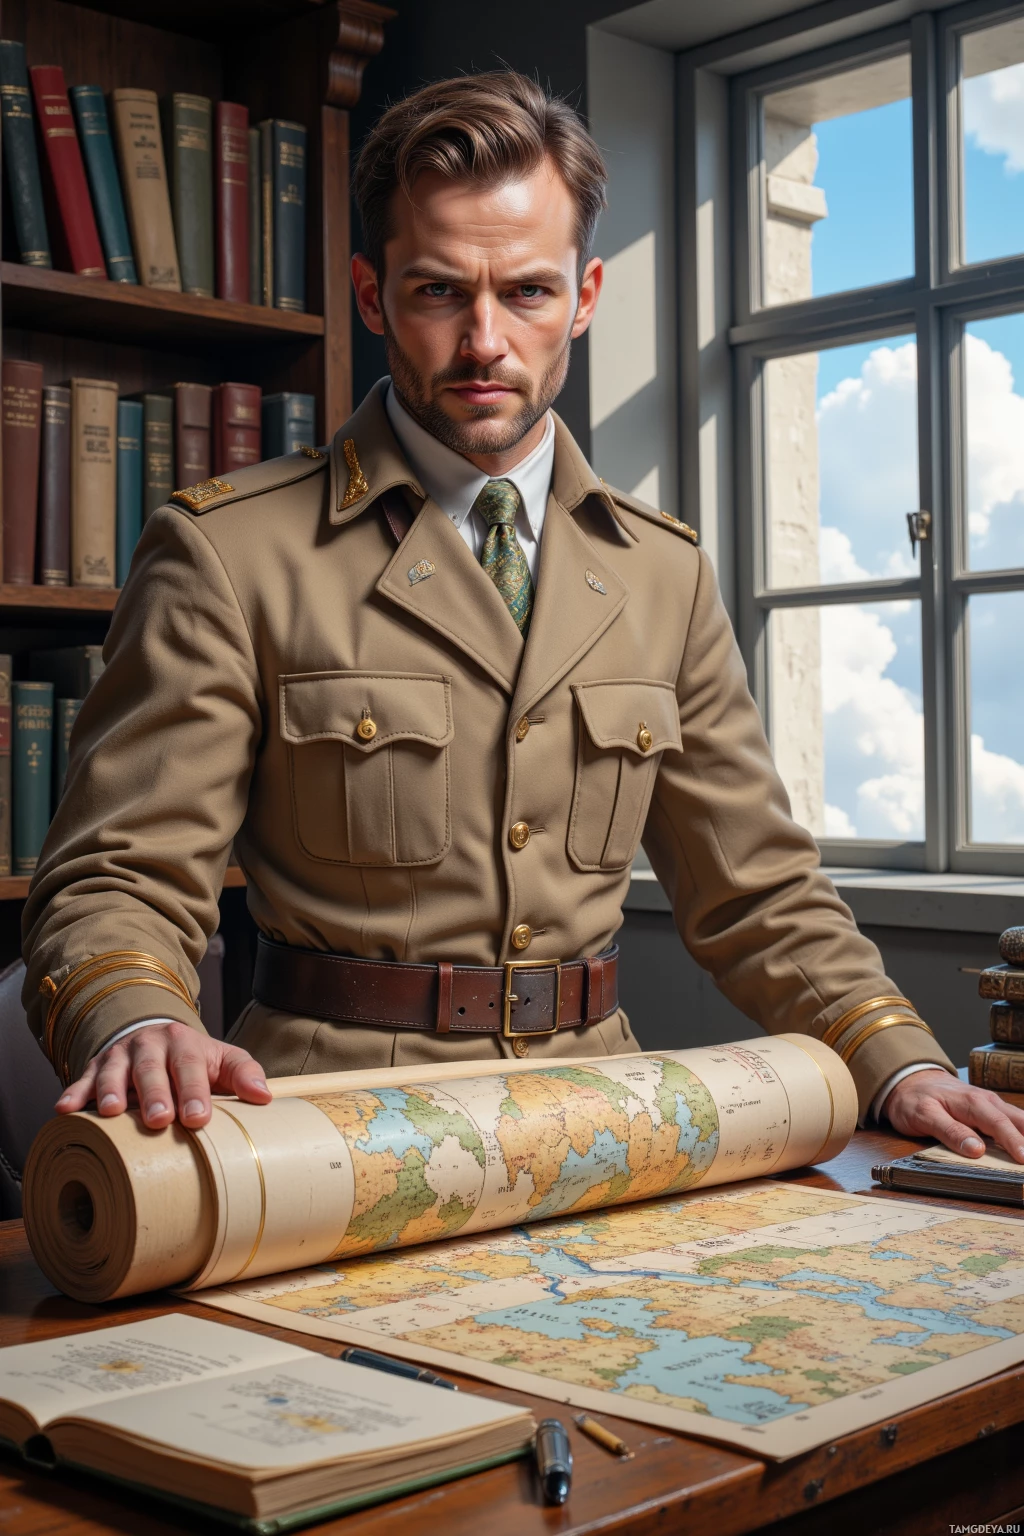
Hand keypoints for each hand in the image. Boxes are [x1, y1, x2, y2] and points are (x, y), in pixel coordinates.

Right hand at [55, 1021, 271, 1129]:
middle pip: (151, 1068)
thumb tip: (264, 1096)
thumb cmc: (194, 1060)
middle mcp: (150, 1045)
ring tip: (110, 1112)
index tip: (198, 1119)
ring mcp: (120, 1055)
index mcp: (185, 1044)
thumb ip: (244, 1074)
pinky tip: (65, 1109)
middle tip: (160, 1119)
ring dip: (111, 1090)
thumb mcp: (223, 1061)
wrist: (155, 1037)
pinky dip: (73, 1093)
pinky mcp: (95, 1066)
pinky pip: (82, 1079)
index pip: (191, 1067)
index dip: (194, 1092)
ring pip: (114, 1071)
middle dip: (155, 1093)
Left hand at [884, 1068, 1023, 1161]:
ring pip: (1018, 1119)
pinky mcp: (990, 1110)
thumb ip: (949, 1131)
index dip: (1013, 1142)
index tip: (1023, 1160)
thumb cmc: (915, 1098)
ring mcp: (990, 1105)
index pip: (998, 1123)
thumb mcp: (923, 1115)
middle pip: (1016, 1121)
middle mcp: (986, 1101)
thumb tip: (976, 1150)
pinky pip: (1012, 1121)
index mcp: (971, 1102)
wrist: (910, 1080)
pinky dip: (1022, 1132)